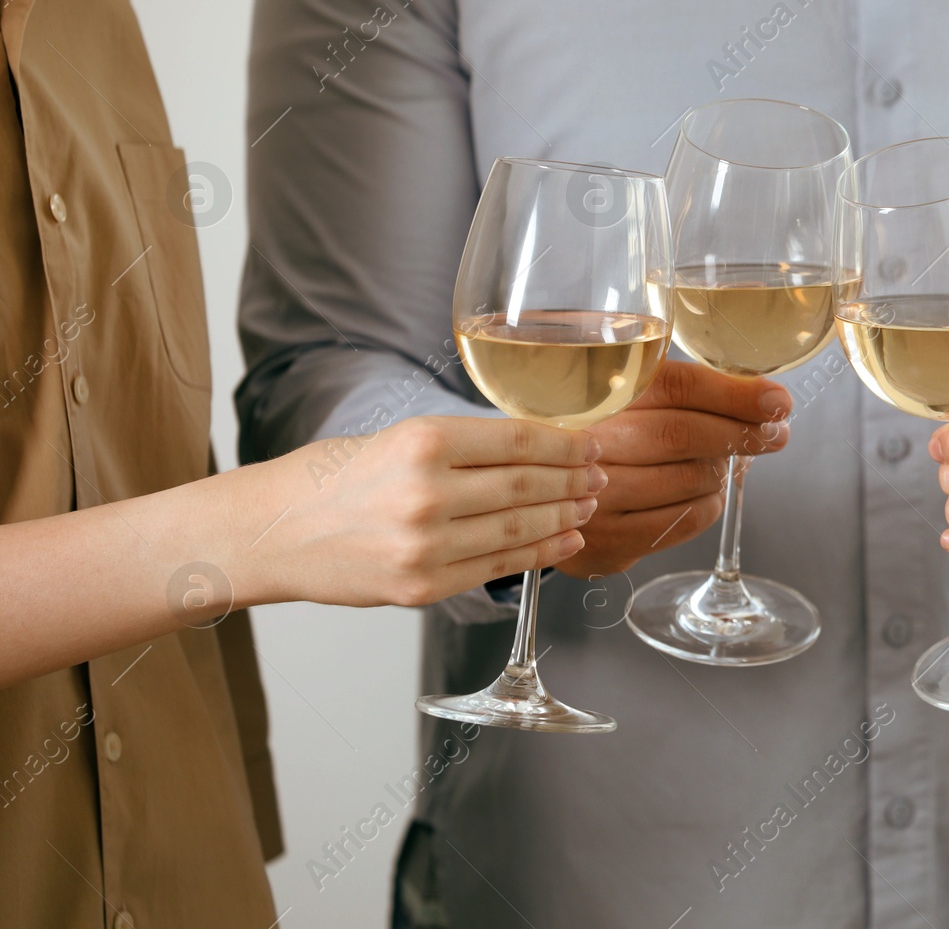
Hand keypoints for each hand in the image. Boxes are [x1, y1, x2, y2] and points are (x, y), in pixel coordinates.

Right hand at [235, 415, 603, 606]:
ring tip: (588, 505)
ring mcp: (425, 546)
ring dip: (564, 517)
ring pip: (519, 529)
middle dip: (573, 481)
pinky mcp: (422, 586)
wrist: (272, 533)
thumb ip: (462, 447)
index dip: (564, 445)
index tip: (590, 444)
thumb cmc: (332, 479)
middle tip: (600, 475)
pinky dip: (539, 554)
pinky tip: (564, 541)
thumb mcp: (396, 439)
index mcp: (420, 443)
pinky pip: (497, 567)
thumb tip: (535, 450)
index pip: (517, 441)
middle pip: (526, 486)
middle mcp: (426, 494)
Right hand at [553, 359, 790, 576]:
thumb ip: (684, 396)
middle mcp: (589, 443)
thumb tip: (766, 403)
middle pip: (684, 434)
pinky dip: (709, 504)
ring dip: (722, 471)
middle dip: (741, 434)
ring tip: (721, 464)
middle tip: (775, 434)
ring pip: (691, 480)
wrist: (539, 500)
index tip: (777, 401)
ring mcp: (596, 496)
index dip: (734, 394)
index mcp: (597, 396)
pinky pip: (686, 520)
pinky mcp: (610, 539)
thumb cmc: (600, 441)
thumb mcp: (626, 403)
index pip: (676, 387)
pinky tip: (702, 493)